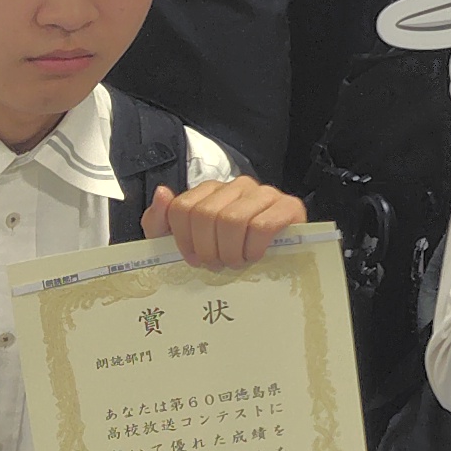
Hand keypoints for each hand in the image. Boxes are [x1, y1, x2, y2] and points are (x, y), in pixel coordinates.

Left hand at [144, 173, 300, 270]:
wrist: (281, 258)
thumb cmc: (229, 249)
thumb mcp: (186, 239)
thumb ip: (161, 219)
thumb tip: (162, 192)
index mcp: (211, 190)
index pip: (182, 207)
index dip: (183, 239)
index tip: (194, 259)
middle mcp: (238, 186)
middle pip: (206, 214)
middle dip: (208, 248)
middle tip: (217, 265)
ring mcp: (265, 193)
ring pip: (233, 219)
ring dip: (231, 251)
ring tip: (235, 263)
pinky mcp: (289, 206)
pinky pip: (263, 225)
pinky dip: (253, 248)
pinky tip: (254, 256)